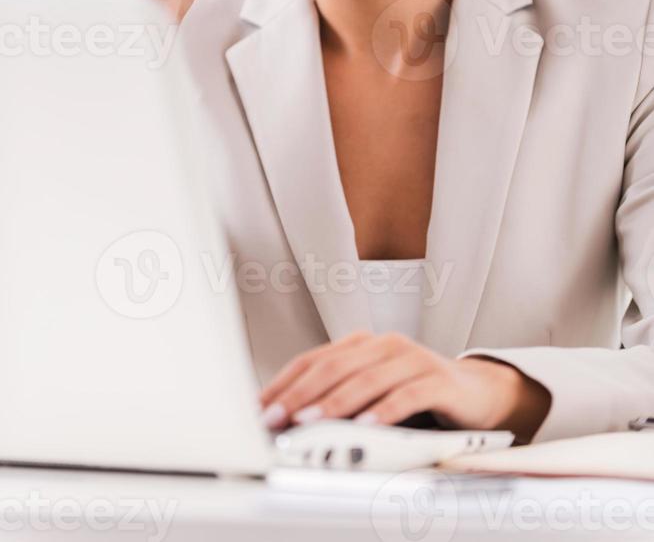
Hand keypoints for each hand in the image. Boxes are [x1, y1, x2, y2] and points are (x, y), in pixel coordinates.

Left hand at [257, 330, 550, 442]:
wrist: (477, 394)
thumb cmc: (416, 395)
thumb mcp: (373, 393)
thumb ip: (339, 399)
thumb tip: (289, 422)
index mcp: (363, 344)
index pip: (315, 360)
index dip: (286, 383)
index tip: (261, 408)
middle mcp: (385, 345)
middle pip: (336, 367)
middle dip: (301, 394)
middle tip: (278, 418)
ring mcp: (413, 359)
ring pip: (368, 379)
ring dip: (336, 403)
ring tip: (312, 422)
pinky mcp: (439, 380)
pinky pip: (408, 395)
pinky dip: (385, 411)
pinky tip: (367, 426)